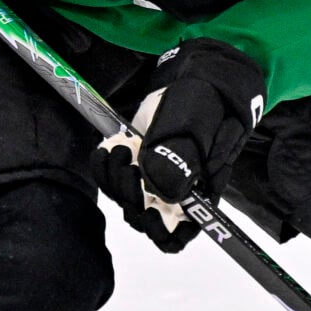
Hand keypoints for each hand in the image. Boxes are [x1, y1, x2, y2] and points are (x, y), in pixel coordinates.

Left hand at [92, 41, 264, 252]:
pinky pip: (110, 179)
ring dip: (114, 178)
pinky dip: (103, 166)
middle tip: (130, 161)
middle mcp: (175, 192)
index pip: (180, 234)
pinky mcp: (136, 164)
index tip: (147, 211)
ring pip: (124, 199)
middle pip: (144, 219)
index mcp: (199, 191)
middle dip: (129, 195)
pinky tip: (111, 146)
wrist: (197, 77)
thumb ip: (183, 157)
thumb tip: (167, 193)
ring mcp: (154, 178)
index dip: (161, 233)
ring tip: (122, 148)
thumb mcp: (198, 122)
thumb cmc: (207, 99)